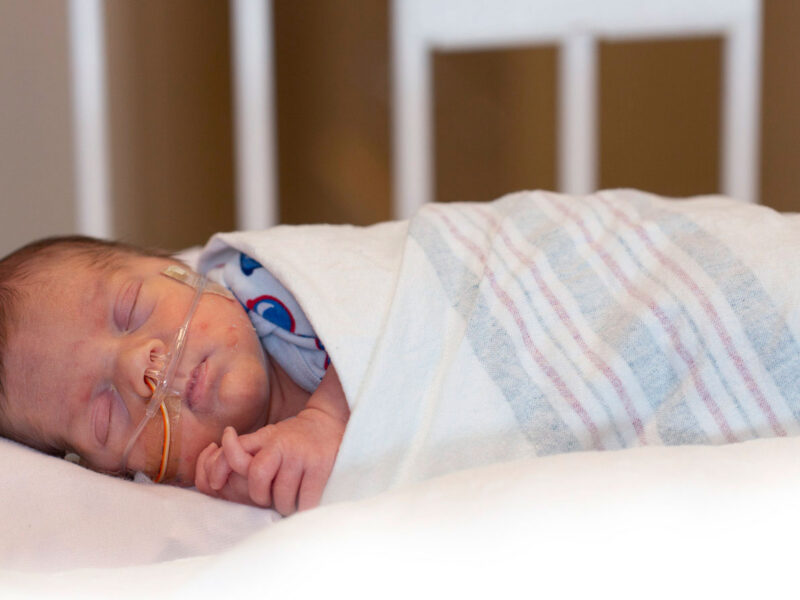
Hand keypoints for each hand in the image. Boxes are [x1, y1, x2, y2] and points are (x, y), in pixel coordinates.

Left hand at [194, 407, 345, 514]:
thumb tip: (213, 481)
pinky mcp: (321, 468)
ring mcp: (301, 456)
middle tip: (270, 497)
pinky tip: (305, 503)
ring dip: (284, 506)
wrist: (330, 423)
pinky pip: (306, 501)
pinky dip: (303, 508)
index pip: (234, 454)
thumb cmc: (292, 438)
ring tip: (290, 501)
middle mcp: (281, 445)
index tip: (216, 483)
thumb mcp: (266, 437)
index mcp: (265, 438)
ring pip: (282, 497)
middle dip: (261, 497)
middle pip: (257, 481)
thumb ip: (242, 452)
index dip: (218, 469)